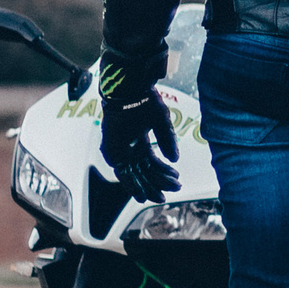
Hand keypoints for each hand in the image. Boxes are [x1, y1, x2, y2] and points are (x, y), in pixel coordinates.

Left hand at [99, 54, 180, 202]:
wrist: (127, 90)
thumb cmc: (143, 101)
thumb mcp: (161, 122)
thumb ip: (168, 141)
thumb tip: (175, 160)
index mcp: (140, 140)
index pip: (152, 162)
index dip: (164, 173)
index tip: (177, 180)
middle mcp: (129, 147)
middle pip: (143, 171)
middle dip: (156, 184)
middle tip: (167, 196)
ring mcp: (120, 149)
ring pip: (133, 175)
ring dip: (145, 187)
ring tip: (158, 197)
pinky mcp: (111, 150)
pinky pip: (121, 173)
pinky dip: (131, 184)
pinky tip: (142, 194)